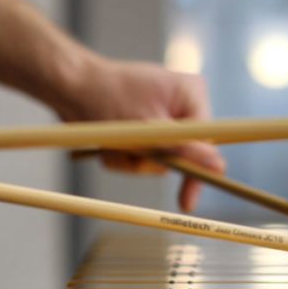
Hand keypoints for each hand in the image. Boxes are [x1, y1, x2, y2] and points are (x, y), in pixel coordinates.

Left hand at [57, 58, 224, 211]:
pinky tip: (106, 145)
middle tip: (127, 153)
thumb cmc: (105, 97)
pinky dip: (122, 156)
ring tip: (111, 145)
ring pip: (157, 160)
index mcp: (192, 94)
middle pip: (180, 155)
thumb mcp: (148, 129)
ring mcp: (163, 116)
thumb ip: (184, 149)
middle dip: (149, 161)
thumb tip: (219, 166)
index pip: (207, 143)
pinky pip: (141, 156)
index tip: (186, 202)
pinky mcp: (145, 126)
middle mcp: (182, 103)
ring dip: (131, 160)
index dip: (197, 173)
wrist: (68, 86)